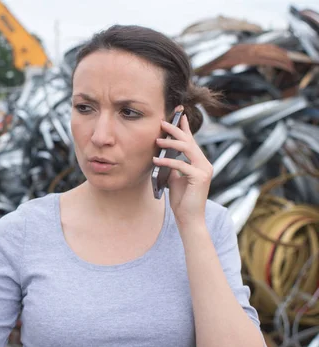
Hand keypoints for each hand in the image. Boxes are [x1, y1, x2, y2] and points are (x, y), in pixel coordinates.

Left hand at [153, 112, 212, 226]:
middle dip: (175, 130)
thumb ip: (173, 166)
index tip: (178, 114)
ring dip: (171, 143)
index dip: (185, 127)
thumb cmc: (181, 199)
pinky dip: (168, 161)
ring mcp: (204, 170)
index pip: (191, 141)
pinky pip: (182, 165)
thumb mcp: (175, 179)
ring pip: (187, 149)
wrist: (189, 218)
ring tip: (157, 140)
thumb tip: (162, 155)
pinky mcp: (200, 177)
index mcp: (199, 162)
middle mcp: (204, 163)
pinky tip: (156, 160)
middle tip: (162, 123)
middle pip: (189, 141)